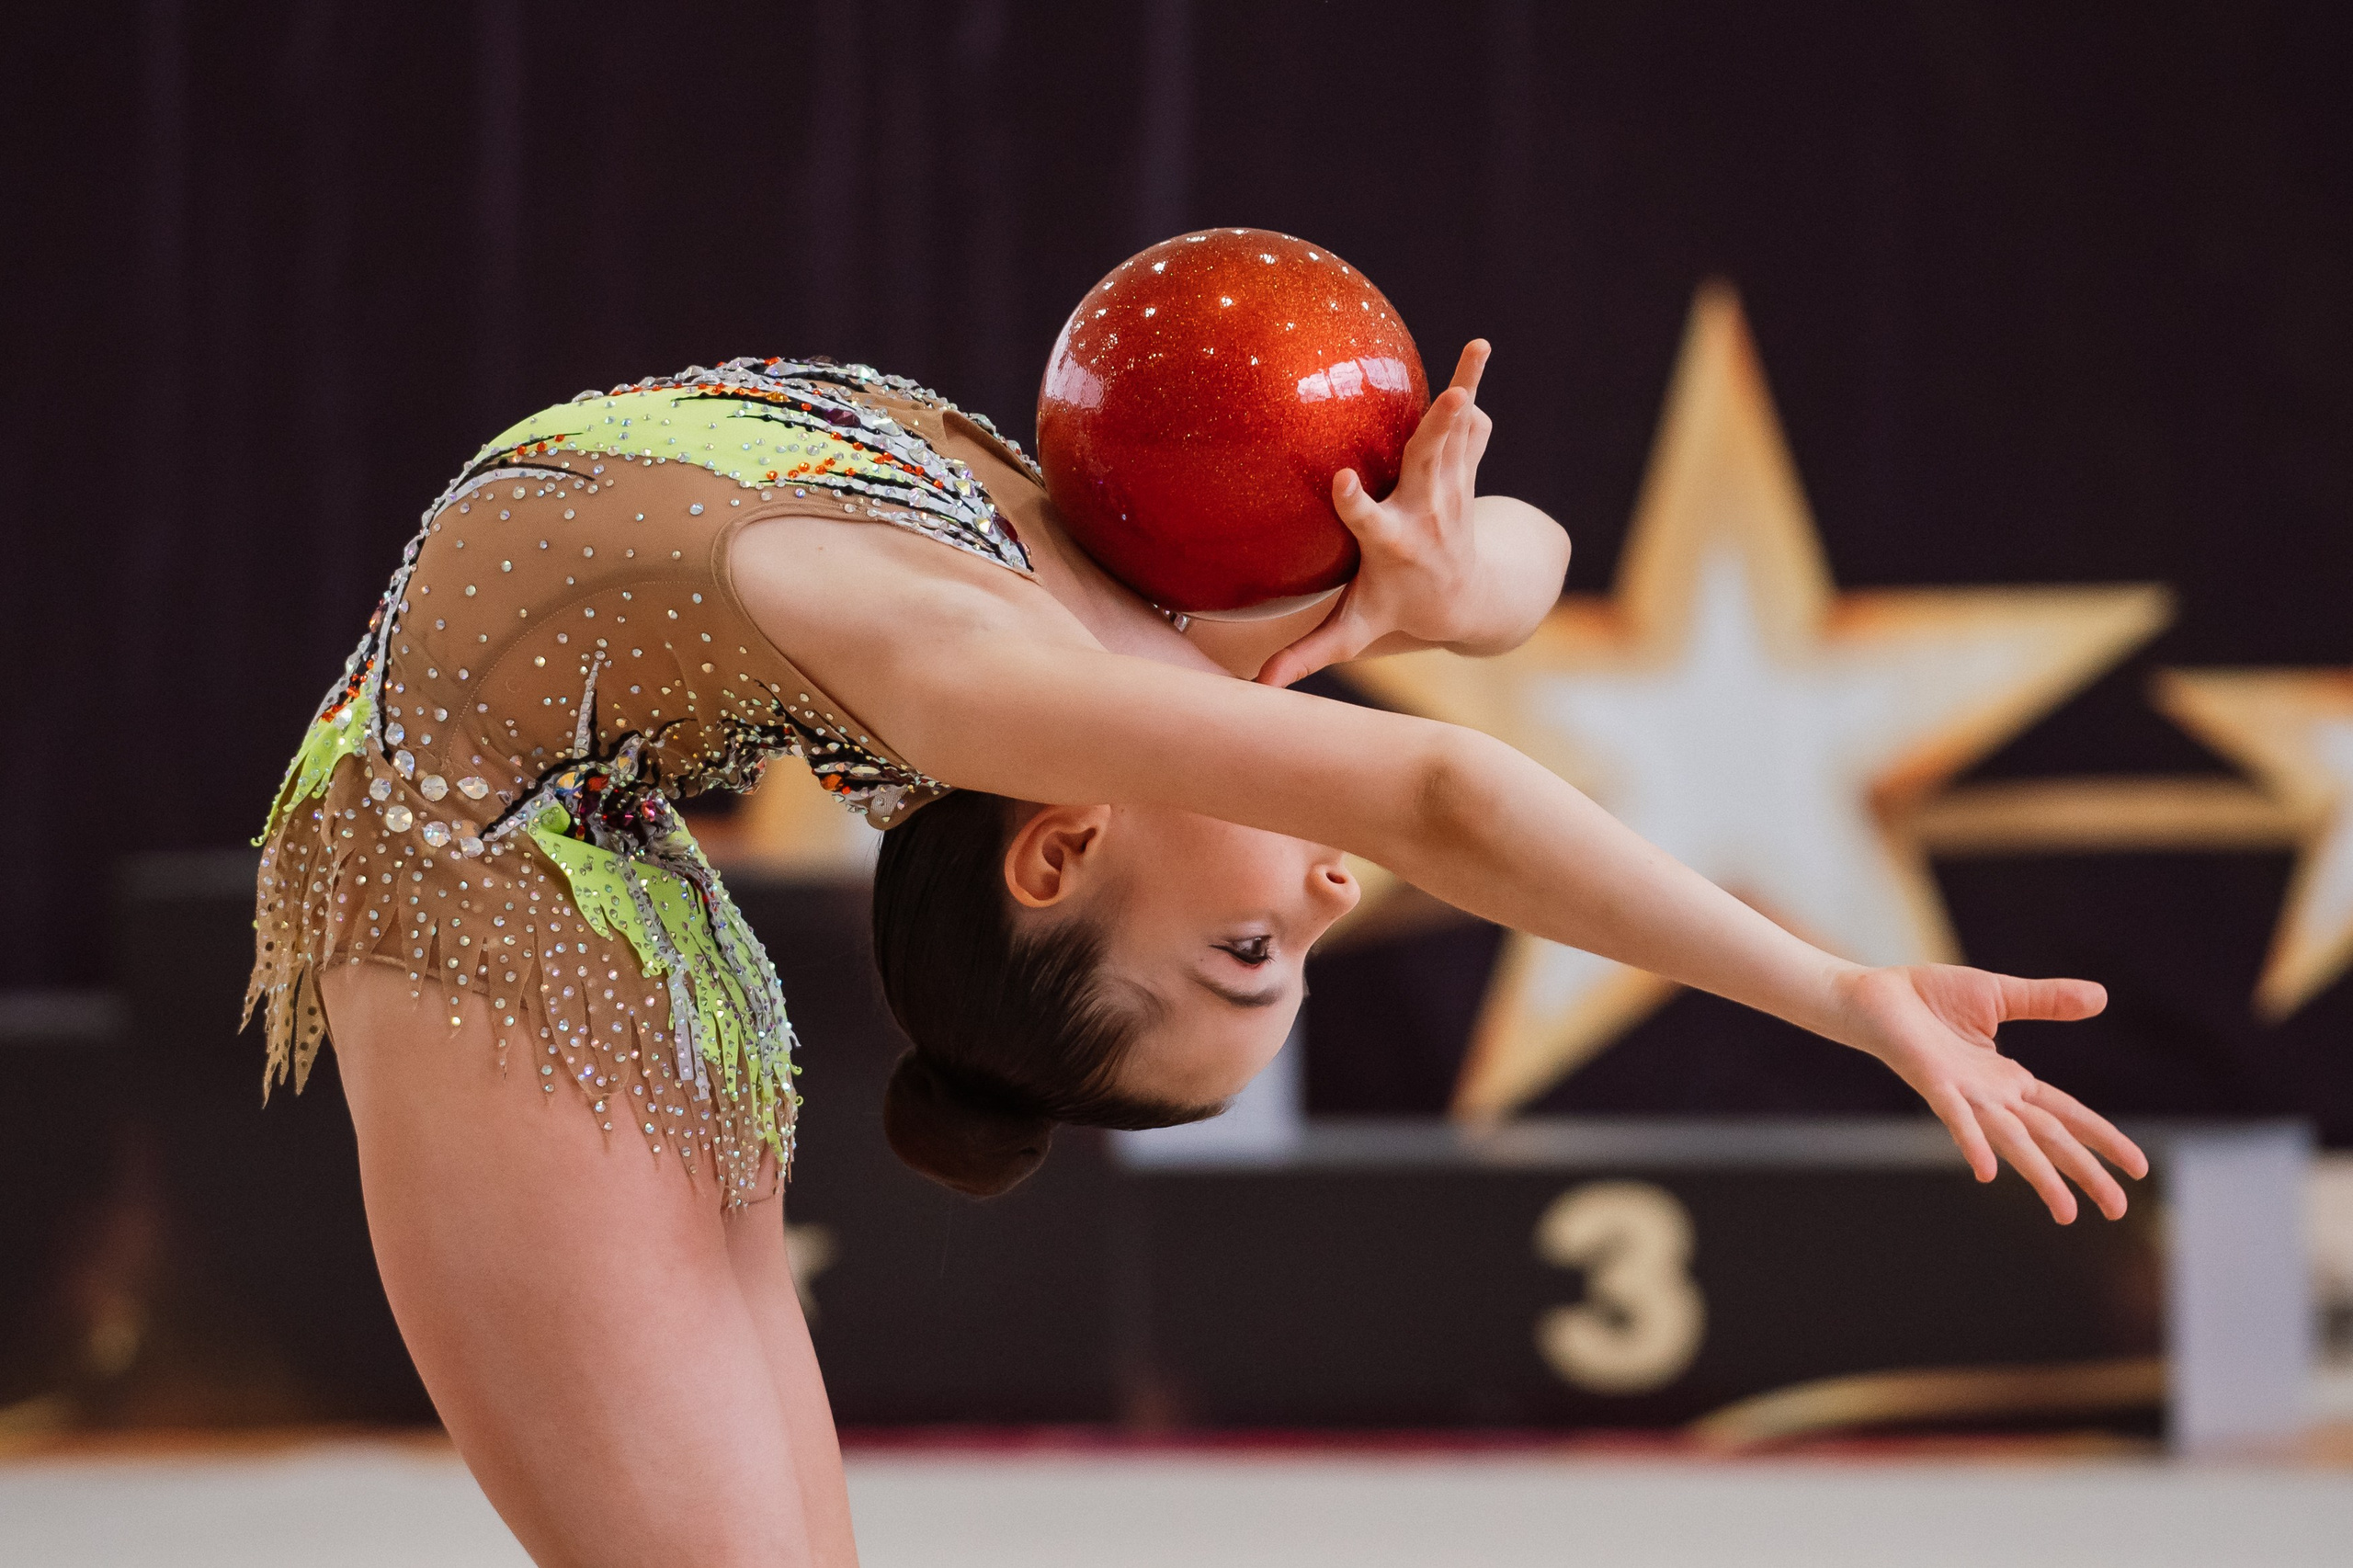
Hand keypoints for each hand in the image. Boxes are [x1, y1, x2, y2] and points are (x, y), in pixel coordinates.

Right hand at [1256, 340, 1495, 687]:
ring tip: (1478, 347)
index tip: (1344, 481)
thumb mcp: (1354, 631)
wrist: (1468, 600)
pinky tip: (1477, 350)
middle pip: (1430, 468)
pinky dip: (1473, 388)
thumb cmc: (1396, 611)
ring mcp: (1452, 490)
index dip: (1357, 504)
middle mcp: (1427, 513)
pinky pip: (1471, 427)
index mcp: (1393, 546)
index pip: (1370, 523)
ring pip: (1458, 436)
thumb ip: (1309, 654)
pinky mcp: (1463, 470)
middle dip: (1439, 433)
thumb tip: (1259, 688)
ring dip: (1466, 392)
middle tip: (1454, 398)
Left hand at [1834, 964, 2148, 1222]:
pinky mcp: (1933, 1082)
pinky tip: (1989, 1173)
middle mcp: (1991, 1096)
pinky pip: (1957, 1117)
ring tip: (2067, 1213)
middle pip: (2049, 1139)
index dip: (2101, 1138)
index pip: (2066, 1115)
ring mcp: (1963, 1094)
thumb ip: (2047, 1001)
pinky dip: (1974, 1143)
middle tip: (2117, 1210)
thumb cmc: (1930, 998)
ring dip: (2039, 1176)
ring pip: (2012, 1140)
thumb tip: (2102, 997)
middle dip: (2084, 1173)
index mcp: (2009, 1080)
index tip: (2138, 1167)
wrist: (1876, 992)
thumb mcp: (2000, 995)